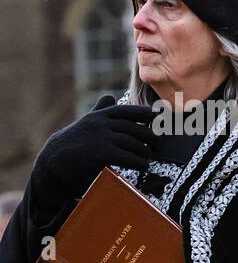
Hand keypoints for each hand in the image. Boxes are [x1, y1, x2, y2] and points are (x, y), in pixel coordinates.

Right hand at [31, 95, 156, 208]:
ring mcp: (102, 137)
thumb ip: (100, 111)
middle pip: (137, 129)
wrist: (54, 161)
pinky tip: (144, 166)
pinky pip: (128, 157)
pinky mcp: (102, 152)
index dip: (146, 113)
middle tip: (159, 145)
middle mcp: (102, 123)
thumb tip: (110, 96)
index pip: (128, 111)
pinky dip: (139, 162)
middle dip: (151, 137)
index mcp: (100, 116)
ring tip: (149, 158)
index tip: (159, 116)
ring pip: (135, 144)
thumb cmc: (73, 142)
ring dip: (146, 152)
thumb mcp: (87, 122)